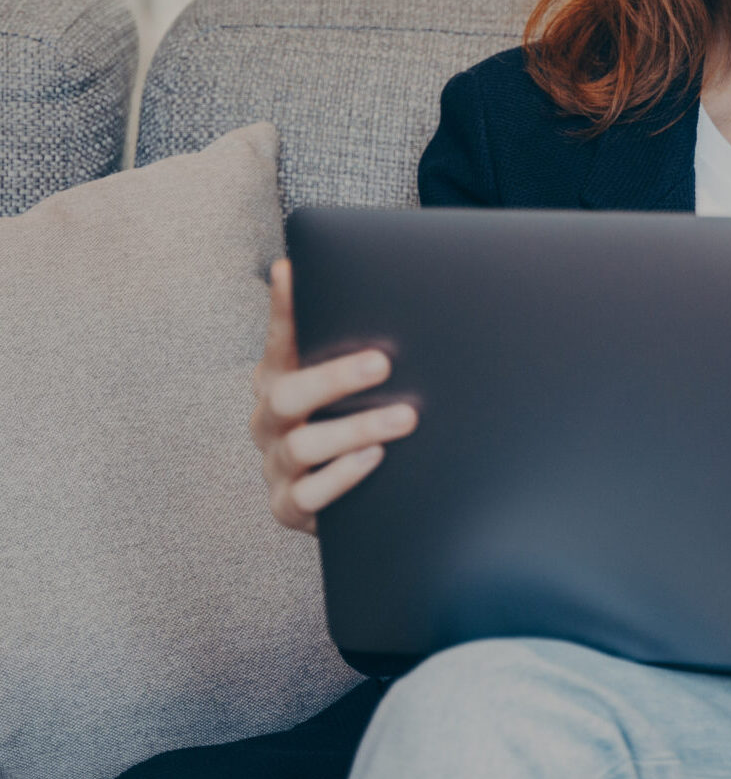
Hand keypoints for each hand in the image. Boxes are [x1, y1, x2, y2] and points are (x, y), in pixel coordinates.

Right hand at [249, 258, 416, 535]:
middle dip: (333, 378)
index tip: (291, 272)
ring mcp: (276, 465)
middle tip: (382, 363)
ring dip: (355, 429)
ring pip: (302, 446)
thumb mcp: (356, 386)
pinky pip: (307, 495)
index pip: (279, 340)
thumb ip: (364, 348)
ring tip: (404, 418)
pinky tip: (375, 458)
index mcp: (280, 380)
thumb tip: (412, 296)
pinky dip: (342, 477)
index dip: (282, 308)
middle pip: (285, 395)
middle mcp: (269, 420)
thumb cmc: (355, 424)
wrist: (353, 502)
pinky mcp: (288, 506)